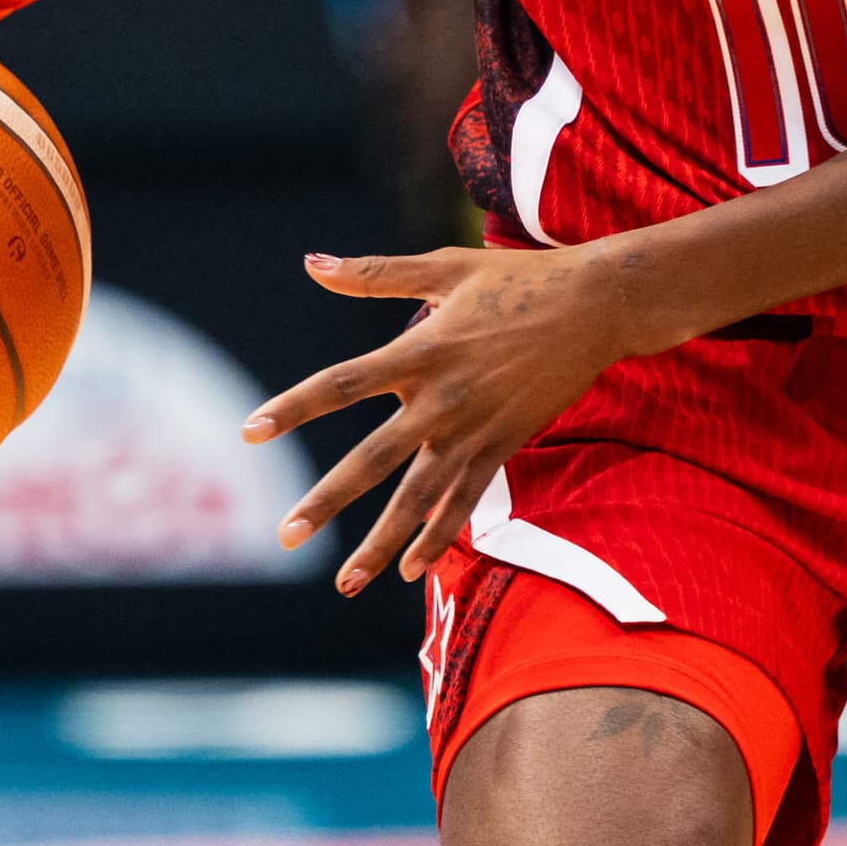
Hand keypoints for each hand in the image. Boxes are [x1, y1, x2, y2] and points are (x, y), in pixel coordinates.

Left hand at [244, 246, 638, 594]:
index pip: (342, 383)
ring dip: (380, 542)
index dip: (295, 406)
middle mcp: (442, 398)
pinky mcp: (504, 445)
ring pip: (418, 497)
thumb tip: (310, 263)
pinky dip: (438, 537)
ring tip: (345, 582)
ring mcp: (474, 429)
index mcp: (420, 350)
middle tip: (286, 536)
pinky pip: (465, 502)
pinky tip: (409, 570)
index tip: (250, 429)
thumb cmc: (517, 278)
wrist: (596, 305)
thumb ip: (374, 273)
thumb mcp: (444, 266)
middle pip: (373, 458)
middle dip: (327, 500)